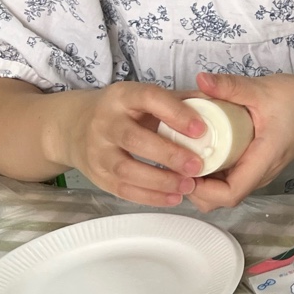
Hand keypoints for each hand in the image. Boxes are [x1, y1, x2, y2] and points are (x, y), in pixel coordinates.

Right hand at [50, 83, 205, 205]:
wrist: (74, 126)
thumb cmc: (123, 111)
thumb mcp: (144, 96)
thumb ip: (179, 100)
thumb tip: (219, 105)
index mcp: (122, 96)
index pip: (148, 98)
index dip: (175, 113)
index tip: (201, 129)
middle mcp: (105, 121)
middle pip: (134, 139)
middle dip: (168, 154)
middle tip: (198, 166)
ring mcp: (97, 150)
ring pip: (126, 169)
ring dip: (160, 180)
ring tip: (188, 186)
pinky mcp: (96, 174)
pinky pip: (122, 189)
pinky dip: (149, 196)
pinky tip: (172, 197)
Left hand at [184, 72, 293, 211]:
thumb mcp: (264, 89)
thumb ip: (231, 86)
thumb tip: (200, 79)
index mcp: (263, 160)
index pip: (229, 194)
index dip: (201, 189)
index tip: (182, 168)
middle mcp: (260, 172)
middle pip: (221, 198)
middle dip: (194, 186)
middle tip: (174, 158)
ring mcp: (259, 170)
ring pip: (224, 189)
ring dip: (202, 178)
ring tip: (182, 152)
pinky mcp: (257, 163)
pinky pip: (231, 176)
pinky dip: (212, 169)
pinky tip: (200, 147)